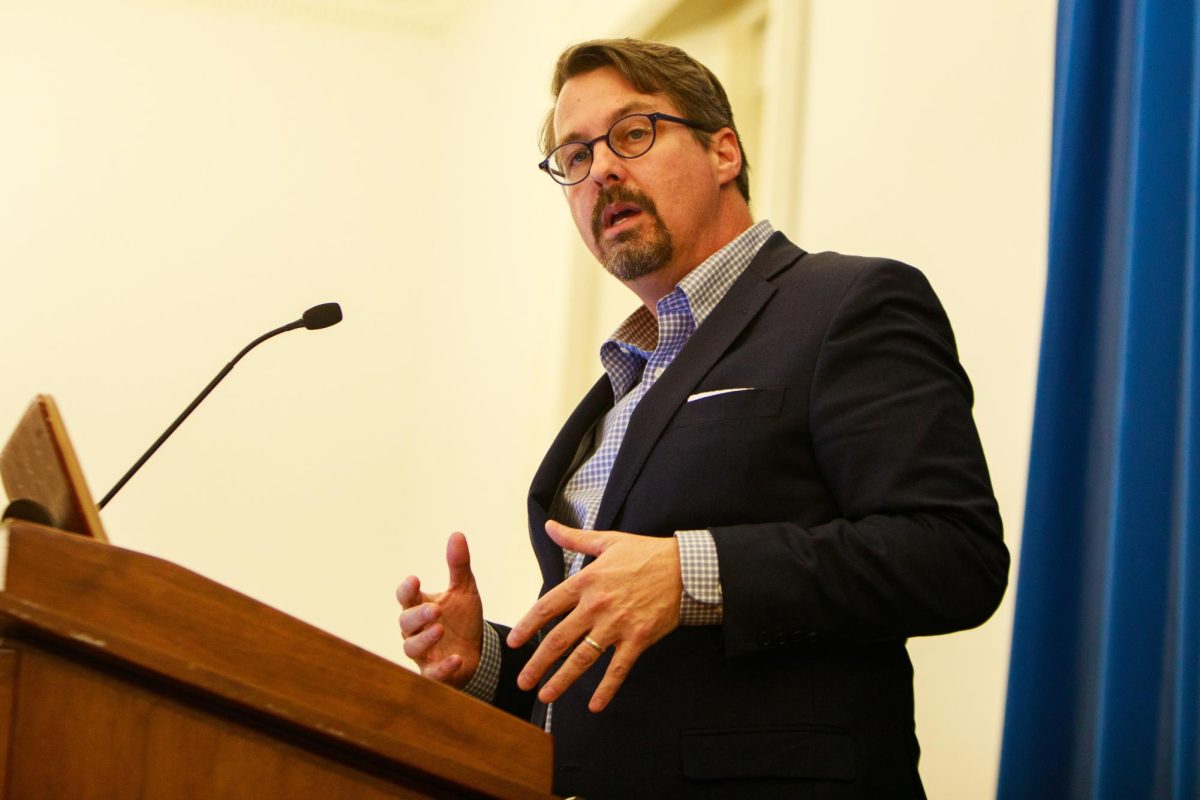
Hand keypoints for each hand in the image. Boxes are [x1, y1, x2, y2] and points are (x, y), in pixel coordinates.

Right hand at [396, 532, 483, 688]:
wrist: (478, 651)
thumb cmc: (463, 619)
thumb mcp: (465, 590)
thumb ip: (458, 565)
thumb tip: (457, 534)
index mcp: (420, 606)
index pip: (405, 597)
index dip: (406, 590)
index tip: (415, 580)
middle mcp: (416, 630)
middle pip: (405, 622)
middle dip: (418, 615)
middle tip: (435, 609)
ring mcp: (424, 652)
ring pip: (412, 647)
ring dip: (425, 639)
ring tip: (440, 630)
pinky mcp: (434, 673)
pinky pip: (431, 673)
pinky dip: (441, 667)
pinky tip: (455, 658)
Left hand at [507, 520, 681, 711]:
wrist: (686, 569)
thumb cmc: (647, 554)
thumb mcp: (608, 541)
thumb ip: (574, 538)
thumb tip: (549, 526)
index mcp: (586, 581)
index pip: (548, 607)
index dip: (528, 626)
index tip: (515, 642)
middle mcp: (597, 605)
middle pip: (559, 639)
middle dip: (538, 663)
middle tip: (523, 680)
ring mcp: (617, 625)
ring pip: (583, 658)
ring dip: (562, 679)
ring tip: (545, 695)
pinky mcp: (638, 639)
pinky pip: (618, 669)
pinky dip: (606, 689)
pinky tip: (595, 705)